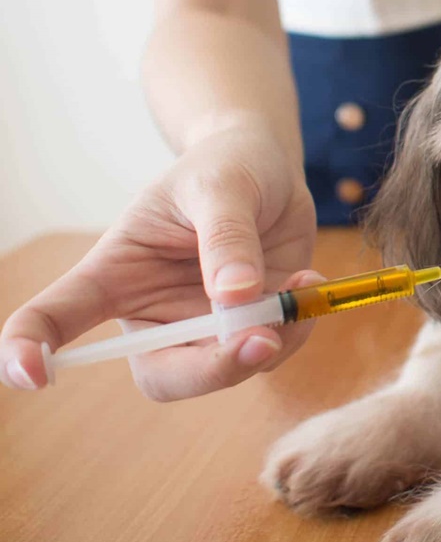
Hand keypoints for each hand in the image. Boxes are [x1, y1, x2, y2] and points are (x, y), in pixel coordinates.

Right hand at [0, 127, 318, 399]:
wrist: (272, 169)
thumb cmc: (228, 166)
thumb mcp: (222, 186)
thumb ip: (225, 238)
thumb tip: (235, 297)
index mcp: (117, 272)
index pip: (57, 315)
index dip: (31, 349)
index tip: (31, 374)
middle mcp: (153, 310)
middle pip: (163, 374)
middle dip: (213, 369)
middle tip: (263, 339)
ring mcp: (203, 325)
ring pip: (226, 370)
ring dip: (272, 341)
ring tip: (301, 282)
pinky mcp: (249, 327)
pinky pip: (272, 352)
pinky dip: (297, 327)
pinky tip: (308, 283)